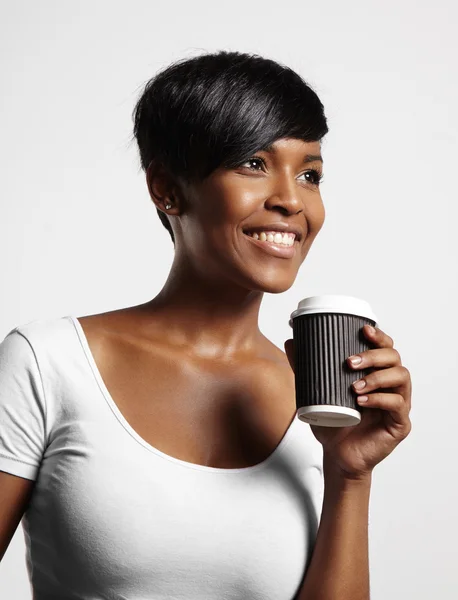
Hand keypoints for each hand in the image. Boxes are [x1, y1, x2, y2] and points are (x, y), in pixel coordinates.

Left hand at [284, 324, 411, 480]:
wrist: (336, 455)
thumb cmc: (332, 421)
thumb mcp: (315, 391)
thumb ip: (304, 367)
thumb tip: (291, 341)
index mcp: (376, 373)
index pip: (385, 348)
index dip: (379, 336)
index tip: (363, 329)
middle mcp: (391, 385)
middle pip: (395, 358)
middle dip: (373, 355)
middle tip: (350, 362)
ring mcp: (398, 404)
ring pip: (401, 377)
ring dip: (377, 377)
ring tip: (354, 385)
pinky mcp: (400, 424)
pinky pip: (398, 405)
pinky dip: (380, 399)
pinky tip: (362, 401)